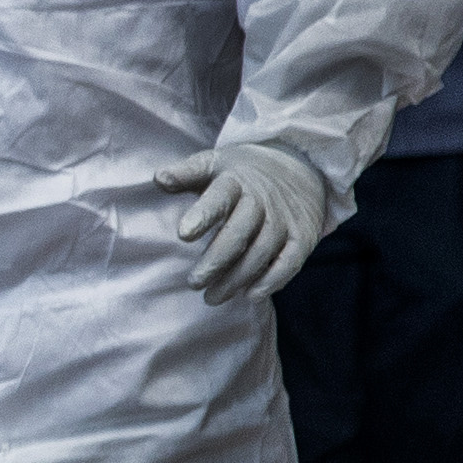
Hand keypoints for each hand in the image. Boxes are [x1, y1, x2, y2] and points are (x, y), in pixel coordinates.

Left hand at [161, 140, 331, 303]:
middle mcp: (263, 200)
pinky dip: (272, 281)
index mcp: (236, 180)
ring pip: (261, 251)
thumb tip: (160, 178)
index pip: (220, 196)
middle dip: (216, 260)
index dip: (203, 214)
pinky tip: (250, 296)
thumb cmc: (242, 174)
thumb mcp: (215, 164)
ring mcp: (285, 219)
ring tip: (211, 298)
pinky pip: (290, 261)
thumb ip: (188, 173)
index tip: (184, 234)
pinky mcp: (303, 237)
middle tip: (194, 282)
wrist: (301, 167)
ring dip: (237, 278)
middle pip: (240, 232)